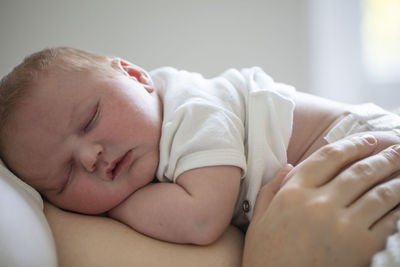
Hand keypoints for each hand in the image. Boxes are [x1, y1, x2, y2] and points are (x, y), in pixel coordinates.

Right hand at [243, 135, 399, 266]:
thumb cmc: (265, 254)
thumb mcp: (260, 217)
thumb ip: (273, 187)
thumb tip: (290, 165)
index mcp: (294, 192)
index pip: (328, 157)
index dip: (352, 145)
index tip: (367, 141)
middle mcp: (320, 203)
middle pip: (359, 172)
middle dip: (382, 158)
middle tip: (396, 150)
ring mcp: (342, 225)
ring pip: (379, 193)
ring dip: (396, 179)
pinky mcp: (361, 248)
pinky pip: (387, 222)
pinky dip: (398, 209)